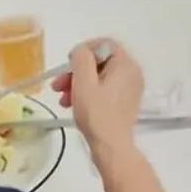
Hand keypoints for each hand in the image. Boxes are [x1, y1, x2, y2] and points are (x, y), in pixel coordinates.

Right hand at [53, 39, 142, 153]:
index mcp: (126, 65)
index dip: (83, 50)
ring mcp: (129, 89)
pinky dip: (88, 93)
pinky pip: (104, 89)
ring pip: (99, 77)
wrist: (111, 147)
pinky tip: (72, 104)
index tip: (69, 63)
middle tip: (59, 84)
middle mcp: (132, 74)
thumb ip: (82, 58)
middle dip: (76, 72)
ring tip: (63, 99)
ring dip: (78, 84)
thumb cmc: (97, 113)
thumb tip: (81, 51)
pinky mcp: (124, 102)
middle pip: (99, 62)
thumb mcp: (84, 81)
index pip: (104, 44)